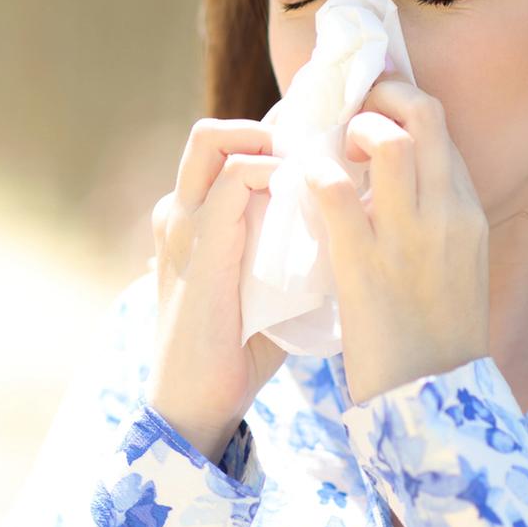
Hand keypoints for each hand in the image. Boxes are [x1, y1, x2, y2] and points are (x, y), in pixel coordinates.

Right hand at [145, 119, 289, 463]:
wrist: (199, 399)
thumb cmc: (239, 346)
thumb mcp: (268, 280)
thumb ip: (291, 245)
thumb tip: (348, 222)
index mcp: (193, 217)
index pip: (227, 150)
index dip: (275, 137)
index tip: (323, 145)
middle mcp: (180, 210)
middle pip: (212, 132)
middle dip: (267, 127)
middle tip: (319, 150)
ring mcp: (183, 224)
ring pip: (213, 140)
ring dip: (267, 141)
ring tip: (311, 169)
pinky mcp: (198, 246)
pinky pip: (229, 182)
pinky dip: (268, 174)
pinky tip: (303, 196)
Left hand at [302, 77, 490, 405]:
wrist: (432, 402)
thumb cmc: (434, 337)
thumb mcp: (456, 265)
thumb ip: (434, 219)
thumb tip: (399, 178)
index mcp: (469, 213)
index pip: (442, 127)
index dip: (401, 101)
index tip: (370, 104)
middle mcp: (448, 214)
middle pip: (425, 113)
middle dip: (381, 94)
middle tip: (346, 109)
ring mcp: (410, 237)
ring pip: (388, 140)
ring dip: (350, 130)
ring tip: (329, 152)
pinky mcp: (366, 265)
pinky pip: (336, 191)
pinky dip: (313, 173)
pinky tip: (300, 183)